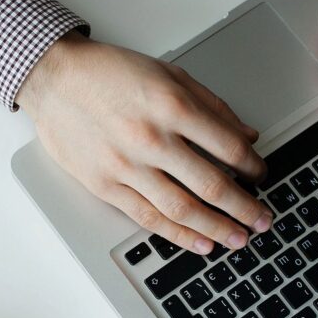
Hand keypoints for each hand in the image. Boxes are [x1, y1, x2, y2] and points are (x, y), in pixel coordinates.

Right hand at [16, 32, 271, 254]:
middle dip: (244, 208)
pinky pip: (148, 218)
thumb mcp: (168, 74)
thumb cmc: (108, 74)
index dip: (253, 166)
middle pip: (212, 185)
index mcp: (172, 106)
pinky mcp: (105, 186)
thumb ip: (211, 106)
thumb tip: (246, 136)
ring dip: (217, 228)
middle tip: (263, 220)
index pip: (228, 147)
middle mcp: (152, 139)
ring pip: (182, 209)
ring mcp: (127, 166)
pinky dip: (178, 234)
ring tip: (239, 239)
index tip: (261, 175)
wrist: (54, 79)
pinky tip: (200, 243)